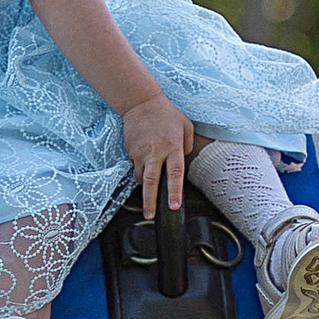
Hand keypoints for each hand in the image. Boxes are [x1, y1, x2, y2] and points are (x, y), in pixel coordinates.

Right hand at [122, 93, 194, 213]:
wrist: (140, 103)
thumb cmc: (166, 114)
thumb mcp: (186, 126)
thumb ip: (187, 146)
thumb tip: (182, 162)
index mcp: (173, 147)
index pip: (174, 174)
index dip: (174, 192)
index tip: (173, 206)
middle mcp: (155, 152)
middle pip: (151, 182)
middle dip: (150, 201)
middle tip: (149, 215)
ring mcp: (141, 153)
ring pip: (141, 177)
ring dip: (145, 184)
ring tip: (150, 179)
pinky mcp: (131, 151)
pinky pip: (136, 166)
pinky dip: (141, 167)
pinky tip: (145, 156)